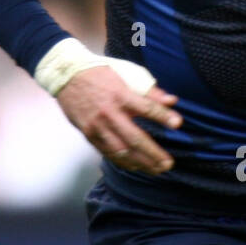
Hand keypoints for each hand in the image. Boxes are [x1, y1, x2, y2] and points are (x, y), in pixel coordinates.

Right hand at [56, 65, 181, 172]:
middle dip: (153, 153)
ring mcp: (97, 126)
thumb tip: (172, 101)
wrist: (66, 76)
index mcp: (121, 95)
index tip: (178, 124)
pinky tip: (137, 166)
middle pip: (135, 137)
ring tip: (156, 170)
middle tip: (169, 164)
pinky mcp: (89, 134)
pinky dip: (124, 162)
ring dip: (141, 163)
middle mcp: (109, 113)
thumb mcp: (126, 75)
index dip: (163, 116)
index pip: (147, 108)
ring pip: (121, 151)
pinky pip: (108, 153)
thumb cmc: (100, 74)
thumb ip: (149, 91)